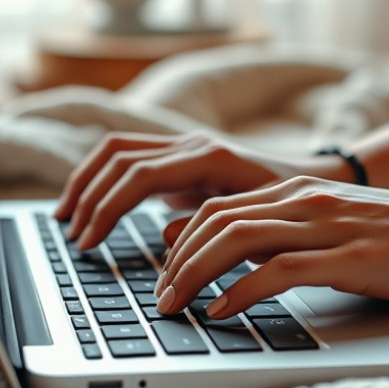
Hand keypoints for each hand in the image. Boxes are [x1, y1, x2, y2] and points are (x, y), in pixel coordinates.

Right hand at [54, 132, 350, 248]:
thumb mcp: (259, 226)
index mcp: (208, 156)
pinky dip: (104, 178)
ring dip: (87, 182)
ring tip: (68, 218)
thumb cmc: (295, 207)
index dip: (108, 211)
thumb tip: (164, 238)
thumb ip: (214, 231)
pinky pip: (130, 157)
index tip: (90, 243)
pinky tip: (94, 204)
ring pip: (118, 150)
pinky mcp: (183, 156)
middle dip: (89, 197)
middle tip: (73, 236)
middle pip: (118, 158)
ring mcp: (185, 145)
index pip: (138, 176)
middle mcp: (192, 143)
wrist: (321, 181)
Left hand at [154, 176, 388, 317]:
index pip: (221, 207)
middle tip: (160, 297)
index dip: (183, 240)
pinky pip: (279, 271)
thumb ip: (287, 232)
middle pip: (218, 221)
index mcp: (300, 190)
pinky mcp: (349, 258)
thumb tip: (235, 259)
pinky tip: (221, 310)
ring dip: (195, 274)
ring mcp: (327, 226)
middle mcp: (306, 200)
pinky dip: (241, 291)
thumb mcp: (334, 224)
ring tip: (175, 305)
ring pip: (239, 239)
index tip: (165, 272)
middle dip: (178, 261)